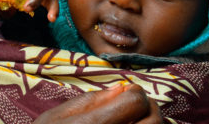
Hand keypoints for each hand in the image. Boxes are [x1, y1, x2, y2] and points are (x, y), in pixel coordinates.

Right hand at [33, 84, 162, 123]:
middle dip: (149, 107)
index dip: (133, 92)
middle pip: (154, 121)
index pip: (136, 101)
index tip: (125, 92)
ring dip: (150, 123)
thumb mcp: (55, 118)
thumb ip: (89, 101)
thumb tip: (121, 88)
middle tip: (136, 104)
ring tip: (134, 120)